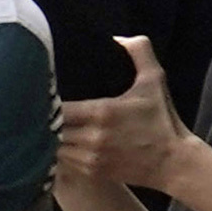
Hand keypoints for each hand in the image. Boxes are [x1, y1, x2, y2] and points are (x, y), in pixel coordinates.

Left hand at [56, 36, 189, 195]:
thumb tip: (118, 38)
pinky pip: (63, 163)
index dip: (47, 101)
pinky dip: (57, 154)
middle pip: (51, 127)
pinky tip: (57, 144)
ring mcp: (91, 158)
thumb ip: (140, 51)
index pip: (58, 107)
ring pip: (53, 146)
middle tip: (38, 109)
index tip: (45, 94)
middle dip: (45, 118)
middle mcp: (93, 137)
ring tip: (44, 126)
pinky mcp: (92, 172)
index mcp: (102, 112)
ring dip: (48, 137)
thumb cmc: (162, 120)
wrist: (173, 162)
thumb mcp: (155, 80)